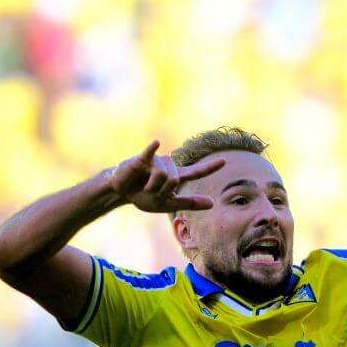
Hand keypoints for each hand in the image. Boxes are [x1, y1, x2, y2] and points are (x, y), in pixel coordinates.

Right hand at [109, 140, 224, 212]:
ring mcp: (157, 161)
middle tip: (151, 192)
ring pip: (163, 176)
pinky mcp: (142, 158)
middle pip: (174, 181)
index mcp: (177, 176)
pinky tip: (156, 143)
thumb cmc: (144, 196)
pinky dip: (152, 149)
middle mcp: (169, 166)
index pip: (196, 172)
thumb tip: (213, 203)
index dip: (210, 167)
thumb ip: (190, 203)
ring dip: (151, 187)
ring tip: (143, 185)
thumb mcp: (168, 203)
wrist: (122, 192)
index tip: (224, 161)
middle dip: (162, 191)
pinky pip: (150, 154)